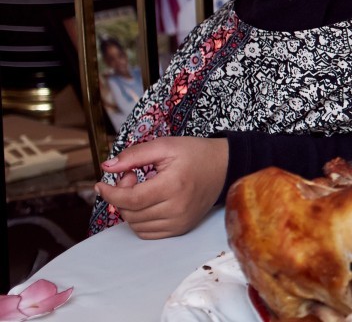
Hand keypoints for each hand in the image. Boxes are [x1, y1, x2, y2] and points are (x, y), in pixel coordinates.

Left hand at [96, 137, 228, 239]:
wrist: (225, 167)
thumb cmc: (196, 154)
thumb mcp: (166, 146)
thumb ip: (135, 155)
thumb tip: (107, 167)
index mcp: (173, 186)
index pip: (130, 199)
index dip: (111, 193)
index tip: (101, 184)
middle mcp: (177, 208)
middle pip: (131, 213)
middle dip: (121, 195)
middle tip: (131, 176)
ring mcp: (180, 221)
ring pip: (136, 225)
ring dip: (129, 208)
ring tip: (142, 189)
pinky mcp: (181, 228)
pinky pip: (147, 232)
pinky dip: (139, 220)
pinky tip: (147, 203)